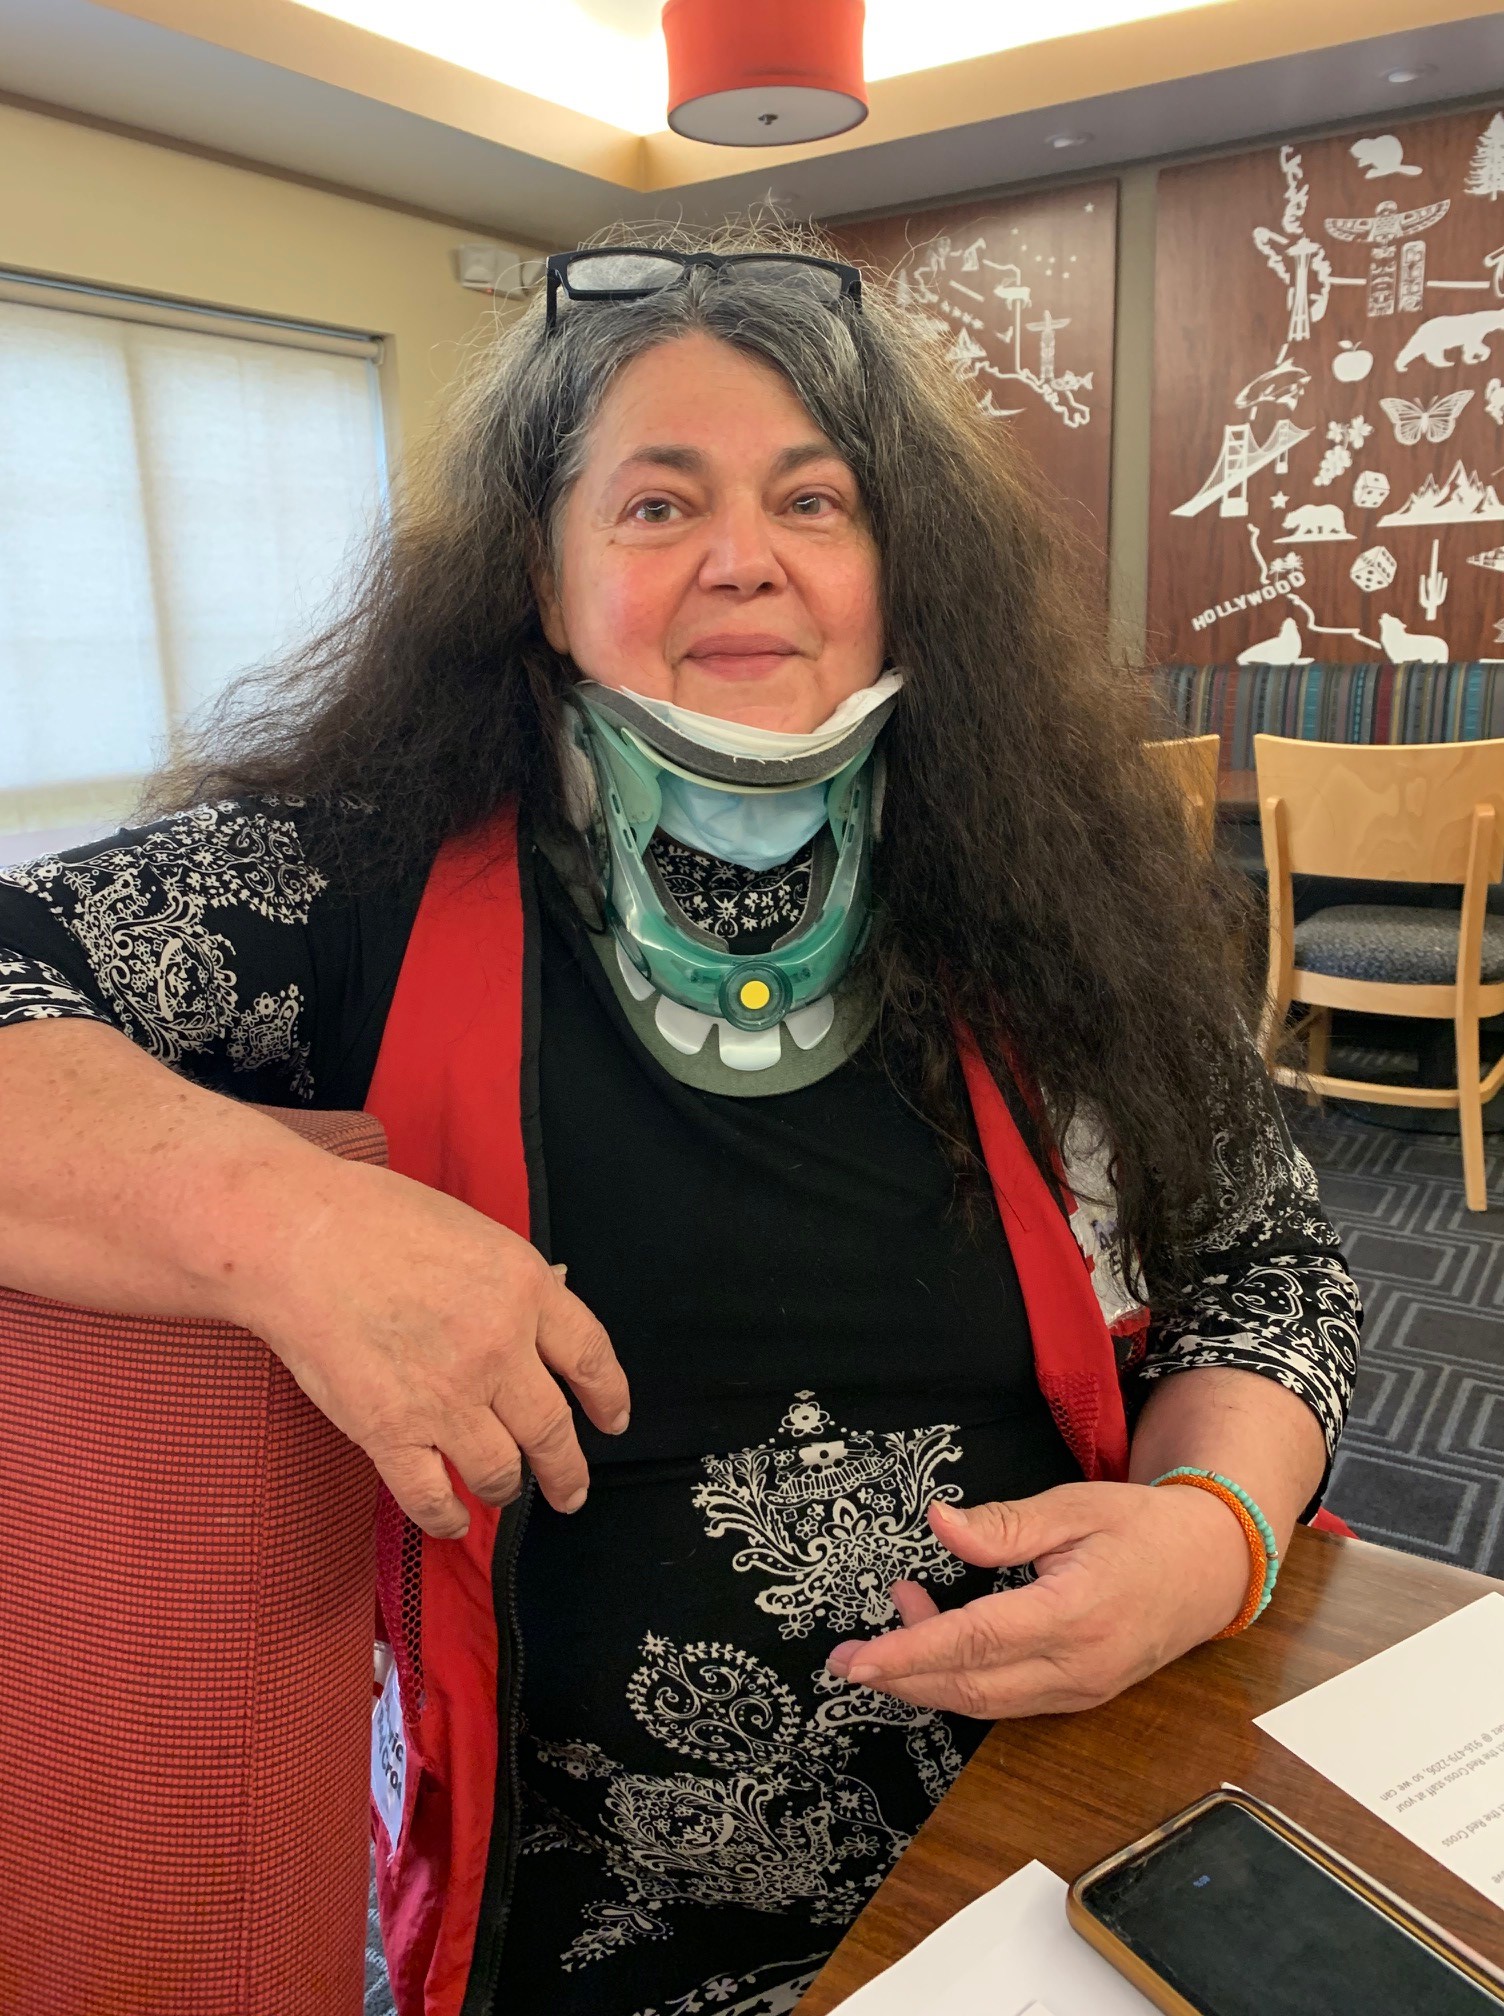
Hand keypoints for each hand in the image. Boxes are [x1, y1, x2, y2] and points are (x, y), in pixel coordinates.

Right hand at [232, 1158, 628, 1539]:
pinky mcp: (390, 1431)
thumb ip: (513, 1285)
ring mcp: (447, 1395)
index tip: (612, 1421)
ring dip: (507, 1490)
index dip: (609, 1398)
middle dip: (569, 1472)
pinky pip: (433, 1497)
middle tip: (572, 1492)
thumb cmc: (374, 1220)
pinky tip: (454, 1519)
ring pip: (502, 1472)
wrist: (295, 1238)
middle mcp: (498, 1347)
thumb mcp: (473, 1234)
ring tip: (502, 1492)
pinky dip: (448, 1518)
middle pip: (554, 1430)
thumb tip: (548, 1313)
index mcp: (525, 1288)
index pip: (591, 1358)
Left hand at [823, 1482, 1251, 1718]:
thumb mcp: (1074, 1507)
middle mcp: (1077, 1666)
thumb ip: (1003, 1524)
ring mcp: (1081, 1690)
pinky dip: (965, 1679)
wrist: (1214, 1567)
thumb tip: (938, 1522)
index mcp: (1074, 1614)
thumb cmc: (1145, 1528)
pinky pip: (1009, 1701)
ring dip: (930, 1675)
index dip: (909, 1652)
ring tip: (898, 1617)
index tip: (857, 1659)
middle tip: (848, 1658)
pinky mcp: (1081, 1696)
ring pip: (986, 1702)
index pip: (975, 1643)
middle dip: (902, 1678)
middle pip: (971, 1689)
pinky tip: (943, 1640)